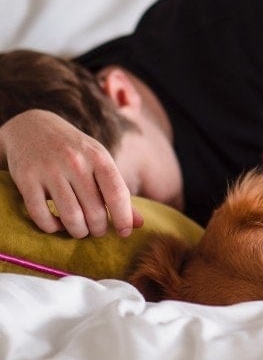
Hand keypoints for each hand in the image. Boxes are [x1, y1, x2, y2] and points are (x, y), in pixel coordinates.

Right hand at [0, 110, 143, 237]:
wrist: (33, 126)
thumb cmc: (76, 151)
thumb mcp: (100, 163)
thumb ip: (118, 192)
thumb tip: (139, 224)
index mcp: (98, 157)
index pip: (117, 194)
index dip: (123, 218)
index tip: (124, 233)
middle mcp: (75, 162)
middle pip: (94, 211)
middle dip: (99, 229)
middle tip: (97, 230)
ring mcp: (49, 170)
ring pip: (70, 217)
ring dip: (78, 232)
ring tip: (80, 230)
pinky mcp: (26, 179)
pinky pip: (41, 215)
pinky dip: (51, 227)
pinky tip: (57, 224)